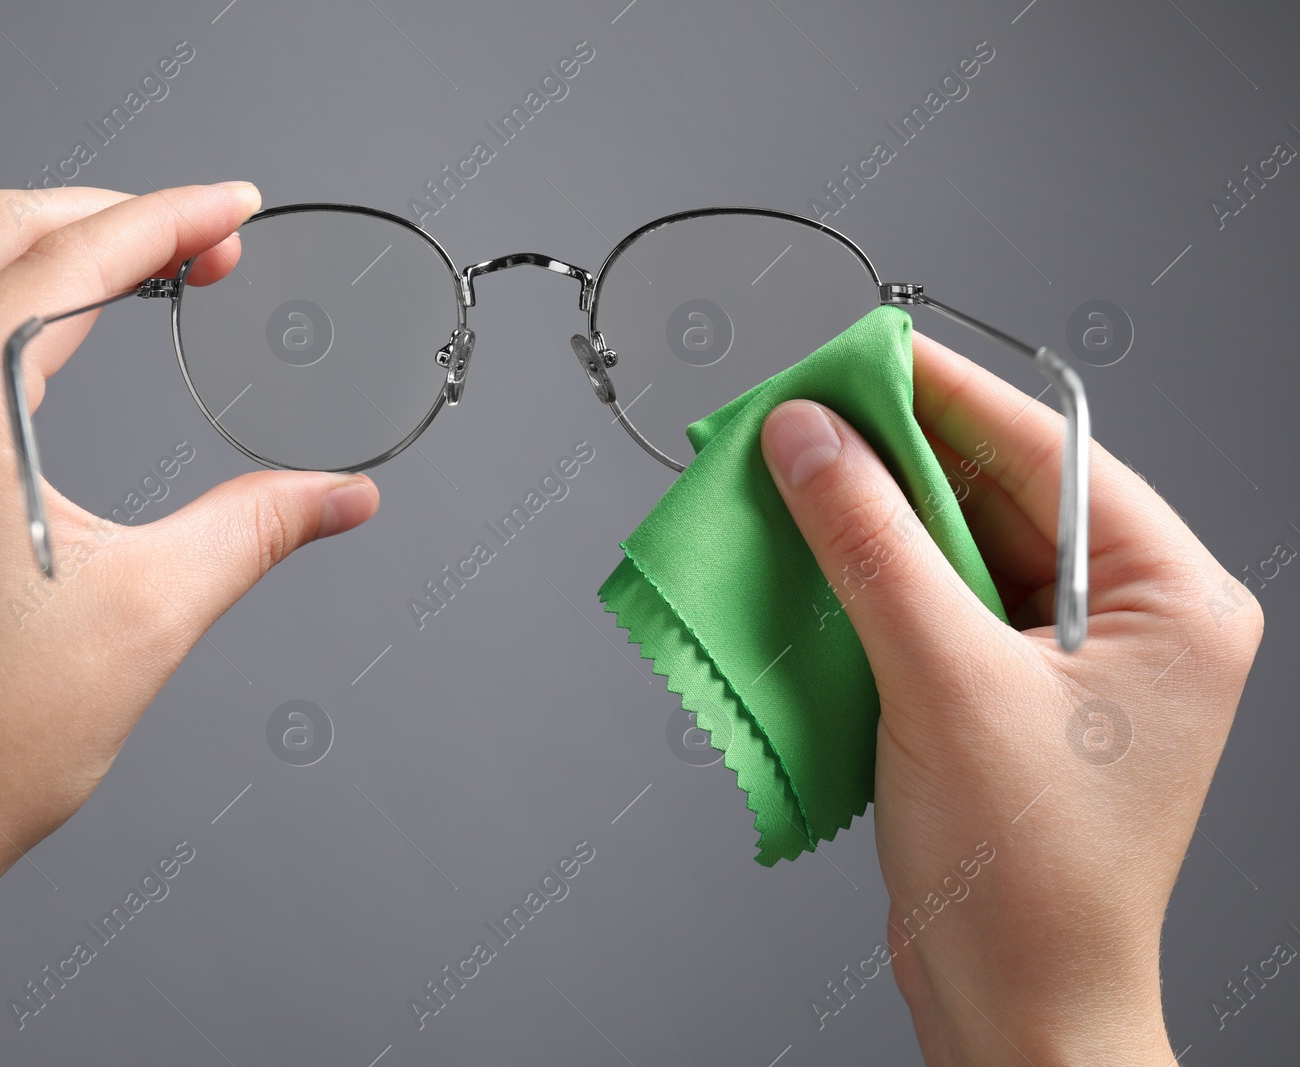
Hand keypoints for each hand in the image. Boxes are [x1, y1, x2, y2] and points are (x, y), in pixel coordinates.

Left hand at [0, 183, 379, 1064]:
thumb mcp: (151, 616)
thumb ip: (258, 529)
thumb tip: (341, 497)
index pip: (72, 255)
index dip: (170, 216)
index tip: (233, 211)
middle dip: (111, 215)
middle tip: (204, 248)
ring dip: (44, 249)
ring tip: (135, 277)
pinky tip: (43, 348)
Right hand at [760, 331, 1261, 1065]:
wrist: (1016, 1003)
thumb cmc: (1031, 876)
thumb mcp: (944, 681)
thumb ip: (870, 544)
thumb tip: (811, 438)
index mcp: (1172, 598)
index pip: (1048, 454)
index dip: (945, 396)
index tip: (860, 353)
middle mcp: (1134, 618)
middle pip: (999, 494)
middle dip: (895, 460)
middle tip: (803, 417)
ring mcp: (1072, 659)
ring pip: (958, 547)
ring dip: (873, 522)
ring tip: (791, 481)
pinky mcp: (1011, 694)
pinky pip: (936, 603)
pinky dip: (871, 581)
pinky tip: (813, 560)